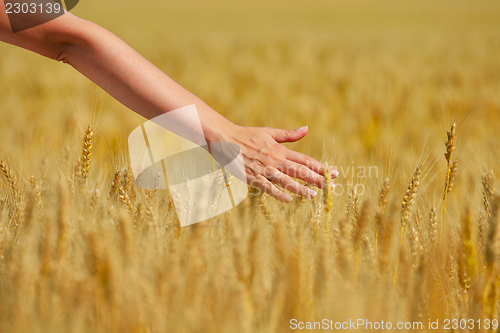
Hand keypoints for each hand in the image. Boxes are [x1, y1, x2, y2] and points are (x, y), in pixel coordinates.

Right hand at [219, 124, 338, 202]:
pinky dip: (278, 193)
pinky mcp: (253, 177)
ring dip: (301, 189)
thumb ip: (289, 135)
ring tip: (314, 195)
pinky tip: (289, 200)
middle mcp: (275, 160)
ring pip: (286, 181)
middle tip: (331, 187)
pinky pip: (268, 187)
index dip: (320, 167)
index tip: (334, 173)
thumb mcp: (269, 132)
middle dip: (317, 179)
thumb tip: (306, 129)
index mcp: (280, 150)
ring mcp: (264, 169)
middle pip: (300, 171)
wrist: (225, 139)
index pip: (305, 160)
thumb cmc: (248, 135)